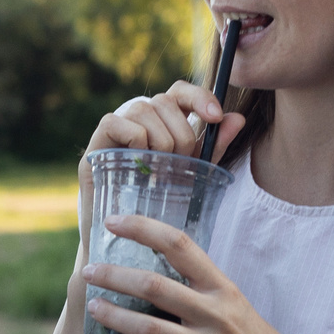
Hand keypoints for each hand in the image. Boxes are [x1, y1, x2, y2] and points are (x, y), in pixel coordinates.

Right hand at [76, 81, 245, 230]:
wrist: (127, 242)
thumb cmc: (161, 203)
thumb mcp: (194, 172)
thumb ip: (214, 147)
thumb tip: (237, 118)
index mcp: (161, 120)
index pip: (180, 91)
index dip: (199, 96)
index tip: (215, 118)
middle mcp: (137, 118)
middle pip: (164, 100)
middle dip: (182, 133)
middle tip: (181, 163)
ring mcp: (116, 128)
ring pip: (143, 109)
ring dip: (161, 140)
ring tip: (159, 170)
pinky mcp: (96, 144)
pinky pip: (118, 123)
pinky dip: (135, 141)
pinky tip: (138, 166)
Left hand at [81, 212, 309, 333]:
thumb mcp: (231, 302)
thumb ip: (196, 285)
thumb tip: (146, 260)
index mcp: (222, 288)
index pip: (180, 246)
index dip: (144, 229)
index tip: (113, 222)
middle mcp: (215, 316)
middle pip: (156, 287)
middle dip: (116, 276)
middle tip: (89, 271)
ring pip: (150, 331)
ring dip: (115, 317)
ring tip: (91, 307)